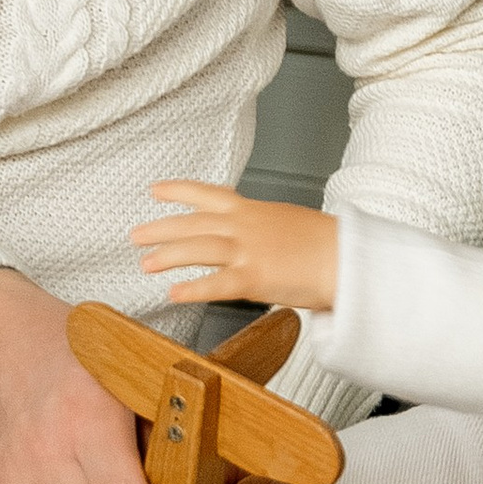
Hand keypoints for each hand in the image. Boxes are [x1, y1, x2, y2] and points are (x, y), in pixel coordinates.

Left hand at [132, 184, 340, 313]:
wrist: (347, 257)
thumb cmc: (325, 243)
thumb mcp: (287, 222)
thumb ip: (261, 227)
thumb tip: (250, 235)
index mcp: (253, 210)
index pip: (208, 195)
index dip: (178, 191)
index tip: (155, 190)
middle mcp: (245, 226)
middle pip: (193, 224)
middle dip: (161, 228)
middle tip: (135, 236)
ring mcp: (248, 251)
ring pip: (197, 249)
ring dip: (167, 256)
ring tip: (145, 264)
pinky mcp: (254, 278)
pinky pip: (216, 284)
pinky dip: (192, 289)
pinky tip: (174, 293)